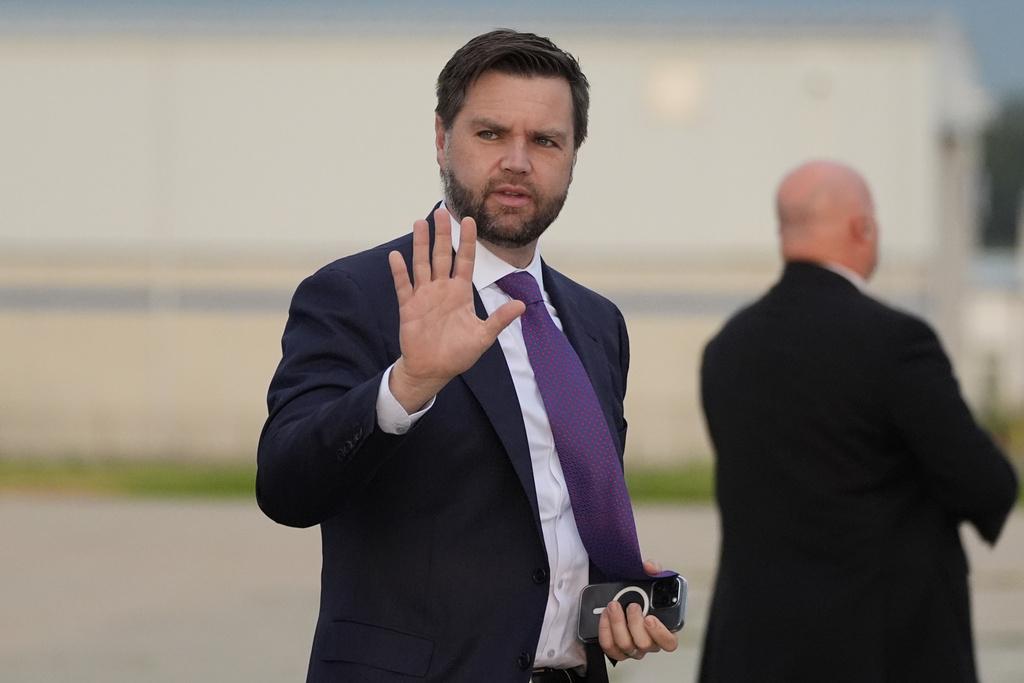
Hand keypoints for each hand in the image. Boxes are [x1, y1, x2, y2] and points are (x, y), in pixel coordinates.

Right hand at [387, 209, 524, 412]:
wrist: (433, 370)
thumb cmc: (458, 354)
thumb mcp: (483, 337)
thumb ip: (499, 319)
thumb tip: (522, 306)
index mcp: (460, 293)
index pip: (465, 260)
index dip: (467, 241)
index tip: (470, 220)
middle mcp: (442, 289)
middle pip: (441, 255)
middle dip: (442, 234)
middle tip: (442, 211)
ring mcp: (424, 296)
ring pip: (422, 264)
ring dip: (420, 244)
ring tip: (420, 222)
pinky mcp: (409, 307)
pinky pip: (403, 285)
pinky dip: (399, 271)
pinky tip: (396, 255)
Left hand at [597, 560, 678, 661]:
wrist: (619, 596)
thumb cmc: (639, 593)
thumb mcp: (649, 578)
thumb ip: (653, 569)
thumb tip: (650, 567)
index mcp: (663, 629)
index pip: (669, 642)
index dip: (661, 633)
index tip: (650, 618)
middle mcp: (648, 642)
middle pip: (644, 644)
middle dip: (635, 623)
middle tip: (631, 606)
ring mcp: (632, 648)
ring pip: (626, 645)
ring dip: (617, 624)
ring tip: (613, 606)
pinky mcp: (616, 650)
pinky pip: (609, 646)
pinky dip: (605, 630)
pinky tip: (605, 616)